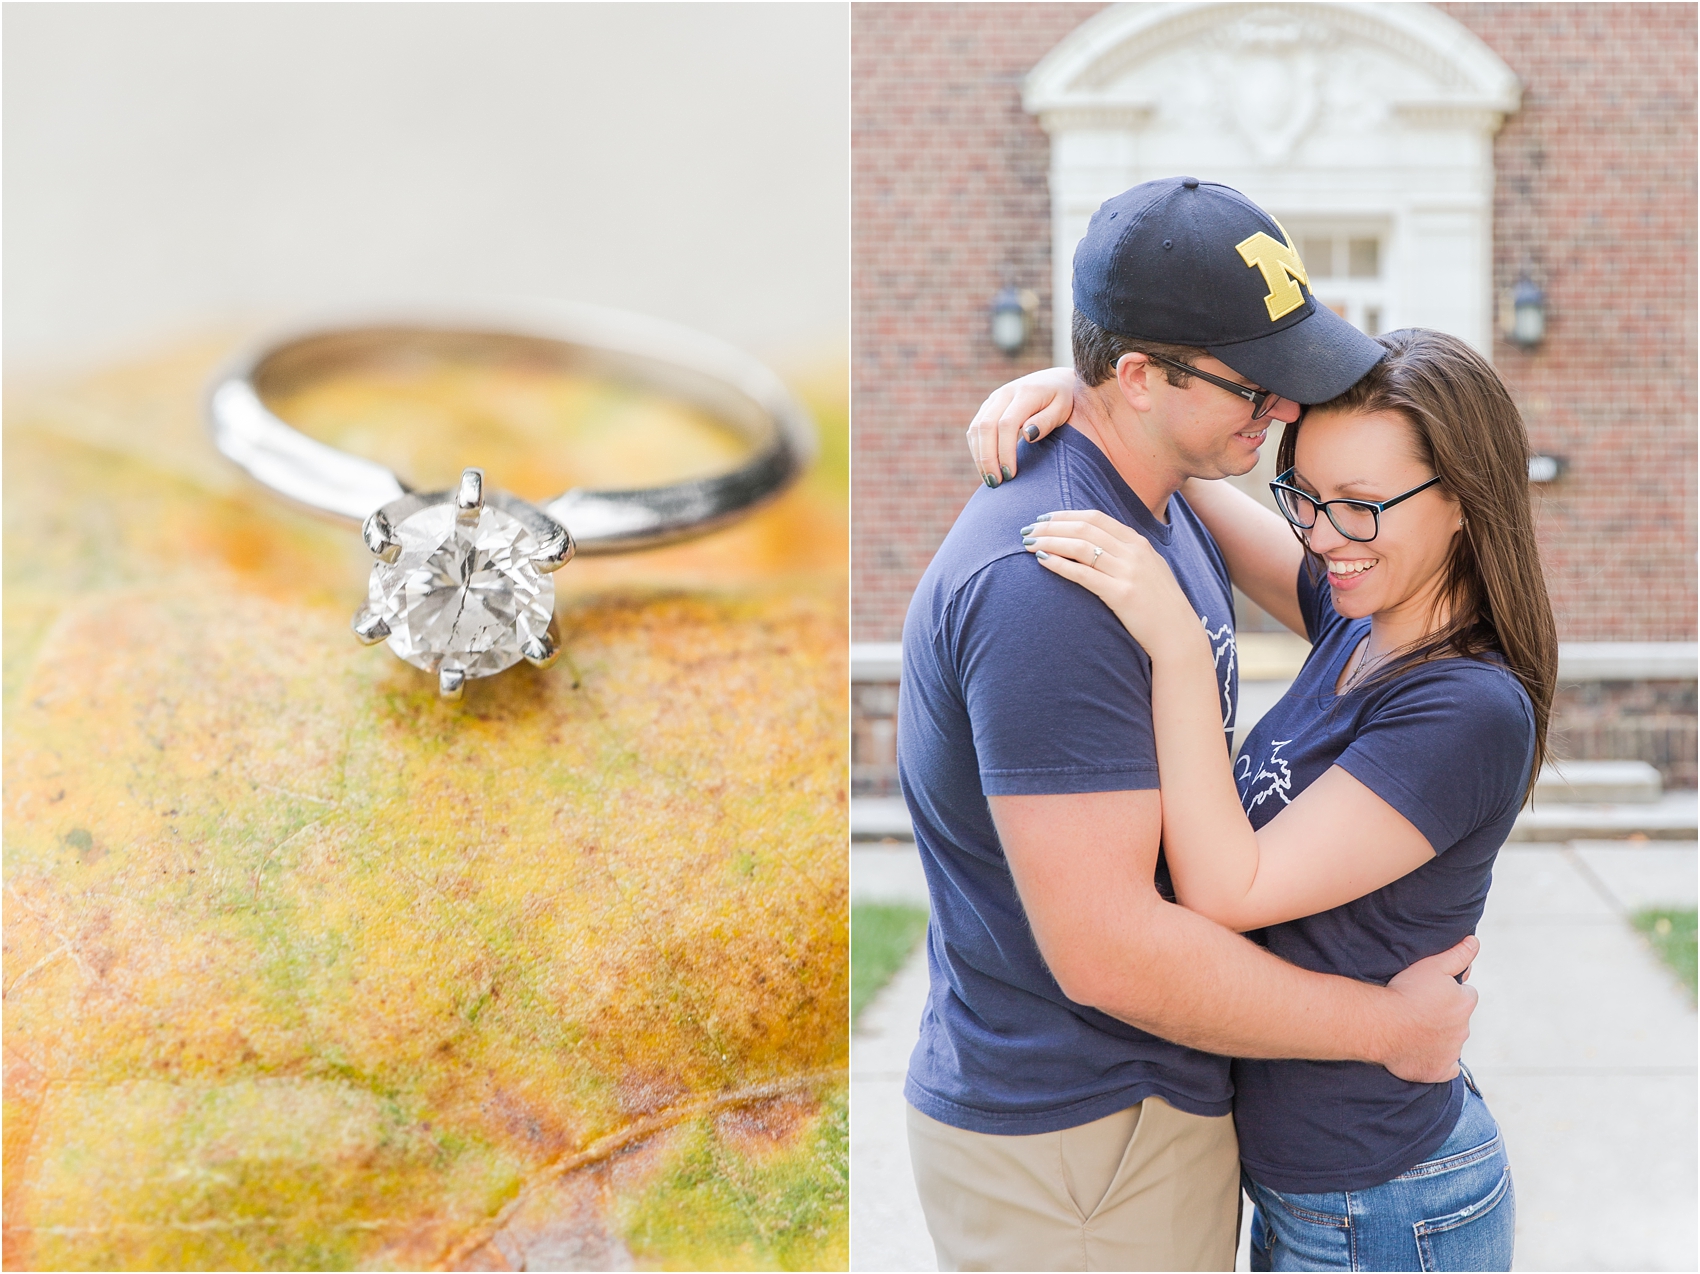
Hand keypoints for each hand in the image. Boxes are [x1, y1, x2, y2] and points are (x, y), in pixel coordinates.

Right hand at [967, 366, 1075, 485]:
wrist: (1056, 380)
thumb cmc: (1064, 400)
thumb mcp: (1063, 409)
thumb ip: (1047, 421)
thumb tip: (1027, 436)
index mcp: (1026, 392)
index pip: (1007, 424)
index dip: (1005, 451)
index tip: (1010, 474)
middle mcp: (1005, 393)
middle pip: (985, 426)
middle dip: (987, 458)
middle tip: (996, 482)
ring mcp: (994, 398)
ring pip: (976, 428)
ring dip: (979, 456)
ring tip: (990, 479)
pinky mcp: (988, 406)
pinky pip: (975, 428)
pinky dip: (977, 449)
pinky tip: (986, 467)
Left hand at [1022, 510, 1202, 659]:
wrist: (1177, 633)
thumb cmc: (1159, 604)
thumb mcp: (1148, 568)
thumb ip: (1127, 552)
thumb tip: (1097, 542)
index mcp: (1138, 542)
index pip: (1096, 518)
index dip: (1066, 515)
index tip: (1044, 517)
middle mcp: (1133, 552)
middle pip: (1084, 528)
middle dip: (1051, 526)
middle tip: (1027, 529)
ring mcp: (1128, 572)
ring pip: (1080, 546)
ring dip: (1050, 541)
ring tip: (1028, 543)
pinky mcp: (1121, 594)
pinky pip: (1083, 574)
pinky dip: (1060, 563)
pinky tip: (1042, 560)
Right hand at [1378, 935, 1479, 1082]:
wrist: (1382, 1024)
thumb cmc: (1405, 991)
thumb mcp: (1432, 964)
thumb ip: (1458, 954)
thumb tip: (1475, 942)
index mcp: (1465, 1002)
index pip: (1466, 994)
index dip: (1449, 991)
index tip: (1430, 991)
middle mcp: (1464, 1029)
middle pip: (1458, 1018)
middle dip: (1445, 1014)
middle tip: (1419, 1008)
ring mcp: (1452, 1052)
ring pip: (1451, 1042)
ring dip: (1439, 1036)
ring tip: (1414, 1028)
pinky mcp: (1439, 1071)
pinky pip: (1446, 1068)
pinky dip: (1439, 1062)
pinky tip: (1424, 1054)